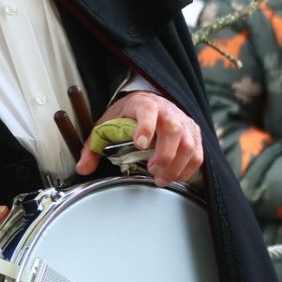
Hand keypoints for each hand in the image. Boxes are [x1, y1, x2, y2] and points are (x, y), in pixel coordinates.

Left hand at [74, 90, 202, 186]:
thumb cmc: (125, 117)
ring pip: (189, 144)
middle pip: (173, 130)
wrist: (147, 103)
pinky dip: (188, 169)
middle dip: (163, 155)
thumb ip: (93, 147)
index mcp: (142, 104)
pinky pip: (198, 153)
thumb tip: (83, 169)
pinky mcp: (194, 133)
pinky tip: (175, 177)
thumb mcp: (105, 127)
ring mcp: (183, 121)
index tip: (139, 144)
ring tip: (160, 179)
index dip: (145, 127)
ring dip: (176, 166)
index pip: (147, 111)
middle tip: (151, 171)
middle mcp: (167, 110)